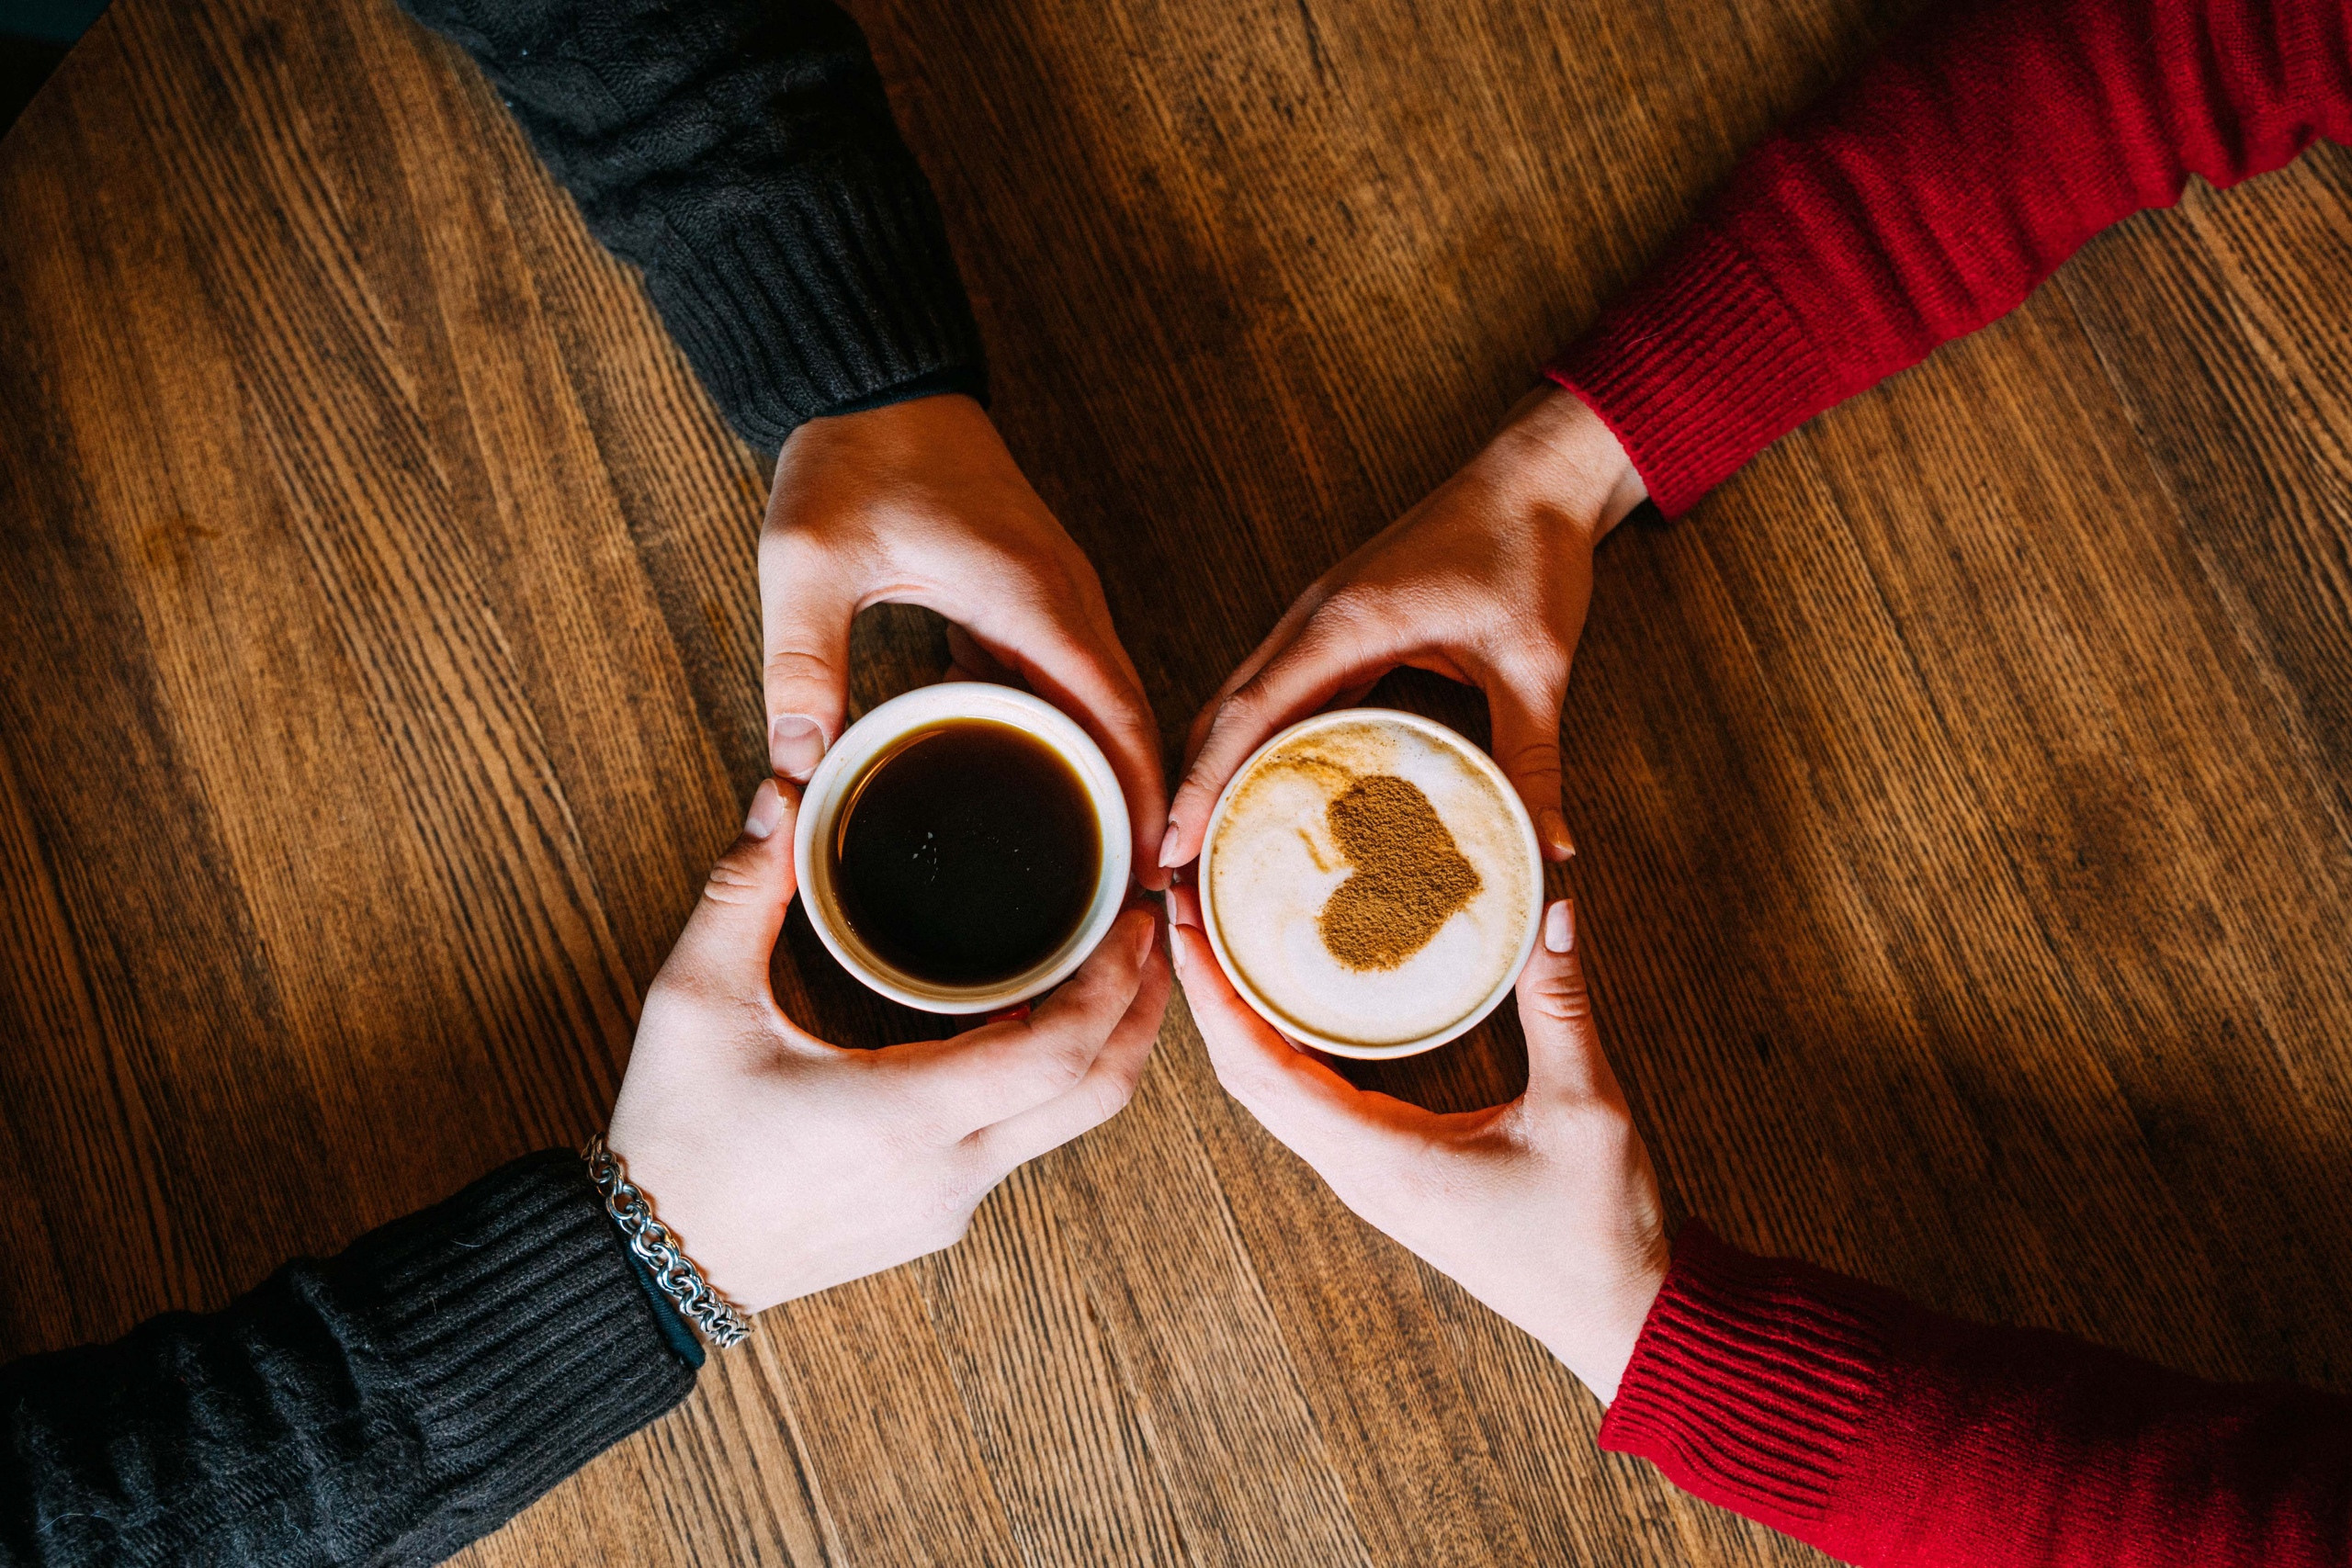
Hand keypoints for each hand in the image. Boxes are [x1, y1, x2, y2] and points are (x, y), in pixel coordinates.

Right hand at [606, 780, 1171, 1312]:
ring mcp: (950, 1206)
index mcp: (904, 1118)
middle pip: (1097, 1095)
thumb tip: (782, 792)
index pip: (1059, 1054)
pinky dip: (1053, 1079)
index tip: (1136, 913)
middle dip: (1141, 1005)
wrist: (647, 1265)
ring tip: (1107, 959)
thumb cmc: (673, 1136)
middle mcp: (948, 1173)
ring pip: (1069, 1124)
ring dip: (1103, 1044)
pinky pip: (1026, 1141)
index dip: (1115, 980)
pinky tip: (1036, 1019)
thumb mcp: (692, 1001)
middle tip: (1149, 922)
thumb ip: (744, 890)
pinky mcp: (937, 1217)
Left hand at [762, 393, 1167, 888]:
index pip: (1116, 714)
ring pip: (1102, 705)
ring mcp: (1055, 598)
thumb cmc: (853, 460)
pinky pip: (1066, 682)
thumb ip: (803, 661)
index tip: (1148, 871)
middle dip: (1134, 808)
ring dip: (1104, 775)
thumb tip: (797, 766)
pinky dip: (1066, 738)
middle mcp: (1065, 601)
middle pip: (1127, 721)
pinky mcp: (1032, 599)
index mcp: (1034, 598)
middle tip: (1123, 903)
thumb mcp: (808, 562)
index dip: (1141, 797)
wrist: (874, 383)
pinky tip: (1035, 791)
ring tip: (1091, 866)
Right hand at [1162, 387, 1644, 869]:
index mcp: (1345, 623)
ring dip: (1216, 767)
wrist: (1537, 475)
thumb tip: (1550, 848)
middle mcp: (1314, 620)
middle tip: (1179, 872)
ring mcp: (1320, 622)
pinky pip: (1278, 692)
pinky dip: (1255, 743)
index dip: (1205, 785)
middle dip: (1194, 790)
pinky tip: (1262, 792)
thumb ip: (1531, 758)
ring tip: (1206, 847)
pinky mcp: (1338, 627)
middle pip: (1223, 712)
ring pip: (1241, 702)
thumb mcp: (1535, 665)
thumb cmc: (1530, 550)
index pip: (1249, 713)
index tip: (1174, 847)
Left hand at [1169, 887, 1666, 1403]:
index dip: (1215, 997)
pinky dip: (1279, 1047)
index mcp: (1381, 1158)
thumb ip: (1560, 1007)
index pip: (1261, 1071)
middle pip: (1246, 1077)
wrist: (1615, 1316)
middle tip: (1190, 908)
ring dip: (1237, 1020)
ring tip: (1223, 940)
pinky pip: (1308, 1105)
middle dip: (1210, 993)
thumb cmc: (1597, 1230)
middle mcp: (1356, 1171)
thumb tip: (1552, 908)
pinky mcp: (1388, 1176)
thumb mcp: (1586, 1109)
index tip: (1187, 927)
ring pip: (1271, 1095)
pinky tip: (1289, 1000)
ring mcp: (1367, 1177)